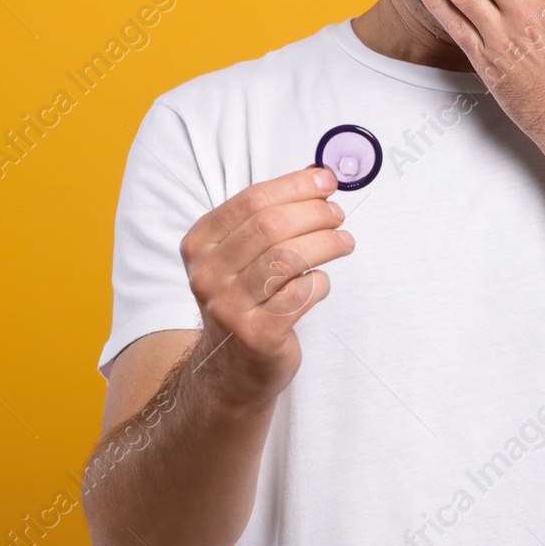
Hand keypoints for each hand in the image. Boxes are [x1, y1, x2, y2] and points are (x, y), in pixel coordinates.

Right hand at [178, 166, 354, 407]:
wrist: (231, 369)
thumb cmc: (245, 301)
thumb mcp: (241, 255)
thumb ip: (270, 216)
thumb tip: (316, 177)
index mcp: (200, 244)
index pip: (251, 200)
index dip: (295, 186)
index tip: (326, 181)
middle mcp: (207, 274)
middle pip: (271, 226)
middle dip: (315, 213)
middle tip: (338, 214)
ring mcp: (228, 306)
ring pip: (287, 258)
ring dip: (326, 244)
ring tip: (344, 242)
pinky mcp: (256, 335)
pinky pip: (300, 295)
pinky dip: (319, 283)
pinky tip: (320, 283)